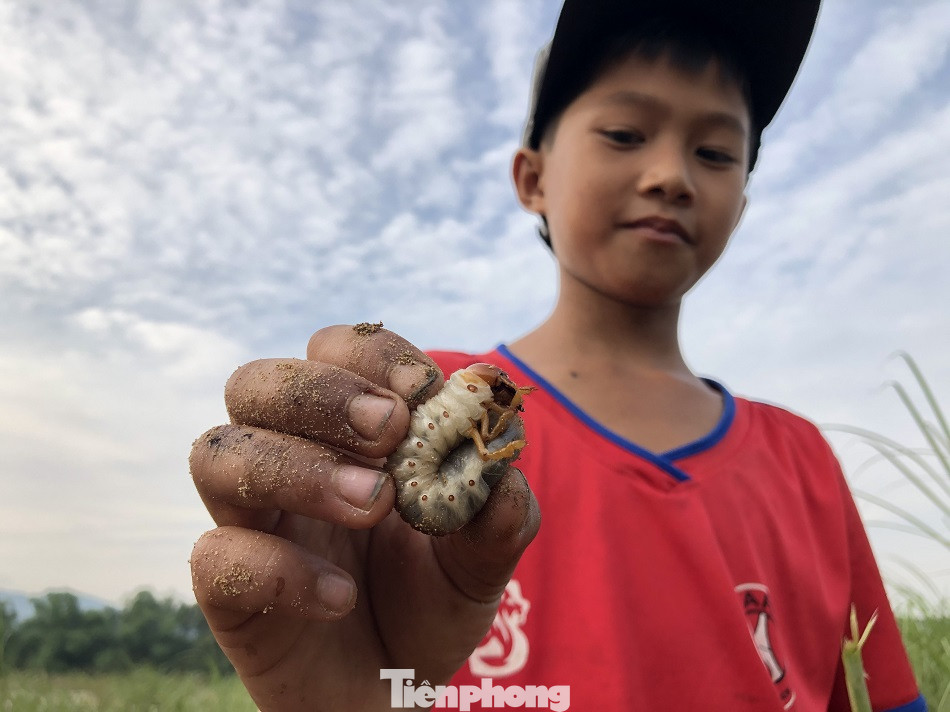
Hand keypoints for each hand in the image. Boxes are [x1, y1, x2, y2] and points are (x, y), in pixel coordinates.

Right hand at [189, 325, 539, 710]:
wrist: (398, 692)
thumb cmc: (431, 603)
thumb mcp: (482, 560)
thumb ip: (499, 516)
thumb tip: (504, 473)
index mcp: (345, 433)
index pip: (331, 350)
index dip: (371, 356)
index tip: (422, 391)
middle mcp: (288, 461)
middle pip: (255, 384)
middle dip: (321, 393)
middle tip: (390, 431)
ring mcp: (252, 523)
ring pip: (216, 454)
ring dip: (297, 468)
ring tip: (374, 504)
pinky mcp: (229, 591)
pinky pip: (215, 559)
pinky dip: (280, 570)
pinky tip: (342, 596)